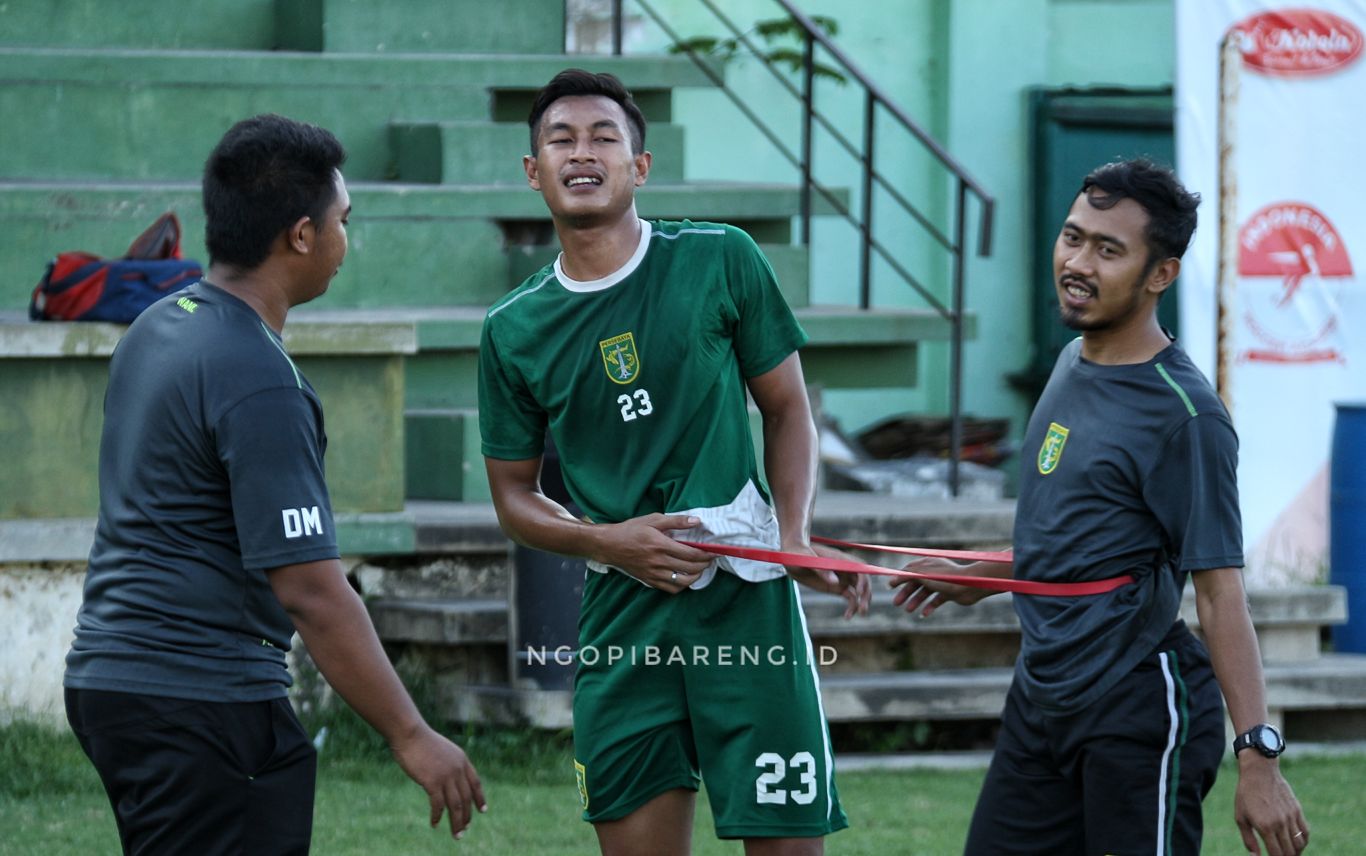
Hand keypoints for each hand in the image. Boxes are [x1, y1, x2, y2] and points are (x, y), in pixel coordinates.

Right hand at [390, 725, 486, 838]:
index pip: (476, 783)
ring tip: (456, 834)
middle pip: (466, 798)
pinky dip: (437, 816)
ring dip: (456, 822)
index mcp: (462, 760)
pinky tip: (435, 824)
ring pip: (456, 805)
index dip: (479, 798)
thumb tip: (448, 779)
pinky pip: (438, 805)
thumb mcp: (442, 750)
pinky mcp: (432, 782)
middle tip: (464, 830)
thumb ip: (449, 764)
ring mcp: (446, 776)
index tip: (483, 810)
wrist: (410, 734)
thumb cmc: (421, 741)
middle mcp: (458, 769)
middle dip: (466, 817)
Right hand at [593, 513, 713, 592]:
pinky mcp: (649, 581)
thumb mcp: (653, 519)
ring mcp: (654, 574)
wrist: (609, 545)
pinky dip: (682, 585)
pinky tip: (684, 577)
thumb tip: (697, 521)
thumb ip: (676, 521)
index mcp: (660, 545)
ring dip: (695, 576)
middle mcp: (658, 562)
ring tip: (699, 569)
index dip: (707, 554)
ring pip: (682, 582)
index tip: (715, 551)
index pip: (691, 553)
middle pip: (690, 568)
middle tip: (710, 559)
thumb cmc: (631, 530)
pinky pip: (671, 589)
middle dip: (705, 564)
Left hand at [785, 542, 870, 618]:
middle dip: (866, 594)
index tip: (859, 593)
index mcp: (840, 559)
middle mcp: (845, 569)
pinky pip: (851, 597)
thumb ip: (821, 571)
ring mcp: (842, 578)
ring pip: (859, 591)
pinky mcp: (837, 587)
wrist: (791, 558)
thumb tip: (835, 582)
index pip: (859, 568)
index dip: (863, 579)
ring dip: (862, 602)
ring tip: (861, 613)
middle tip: (863, 608)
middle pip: (863, 580)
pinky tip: (847, 616)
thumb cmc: (798, 555)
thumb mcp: (806, 561)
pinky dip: (852, 607)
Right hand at [889, 557, 990, 616]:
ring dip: (916, 601)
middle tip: (896, 603)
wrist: (970, 586)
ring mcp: (942, 583)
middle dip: (905, 593)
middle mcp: (934, 572)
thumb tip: (894, 577)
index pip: (910, 570)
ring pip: (925, 592)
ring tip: (908, 610)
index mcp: (928, 564)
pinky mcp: (949, 593)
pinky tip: (924, 614)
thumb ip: (908, 575)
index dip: (899, 578)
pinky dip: (929, 607)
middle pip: (916, 582)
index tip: (890, 586)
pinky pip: (936, 600)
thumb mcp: (923, 575)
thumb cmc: (946, 578)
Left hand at [1234, 755, 1307, 854]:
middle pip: (1290, 852)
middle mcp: (1280, 823)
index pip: (1276, 854)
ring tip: (1289, 854)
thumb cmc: (1246, 795)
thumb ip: (1249, 839)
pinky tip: (1297, 844)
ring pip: (1300, 844)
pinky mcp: (1297, 810)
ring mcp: (1291, 817)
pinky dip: (1303, 841)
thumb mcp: (1240, 817)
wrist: (1259, 773)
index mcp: (1265, 826)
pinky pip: (1305, 832)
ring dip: (1296, 853)